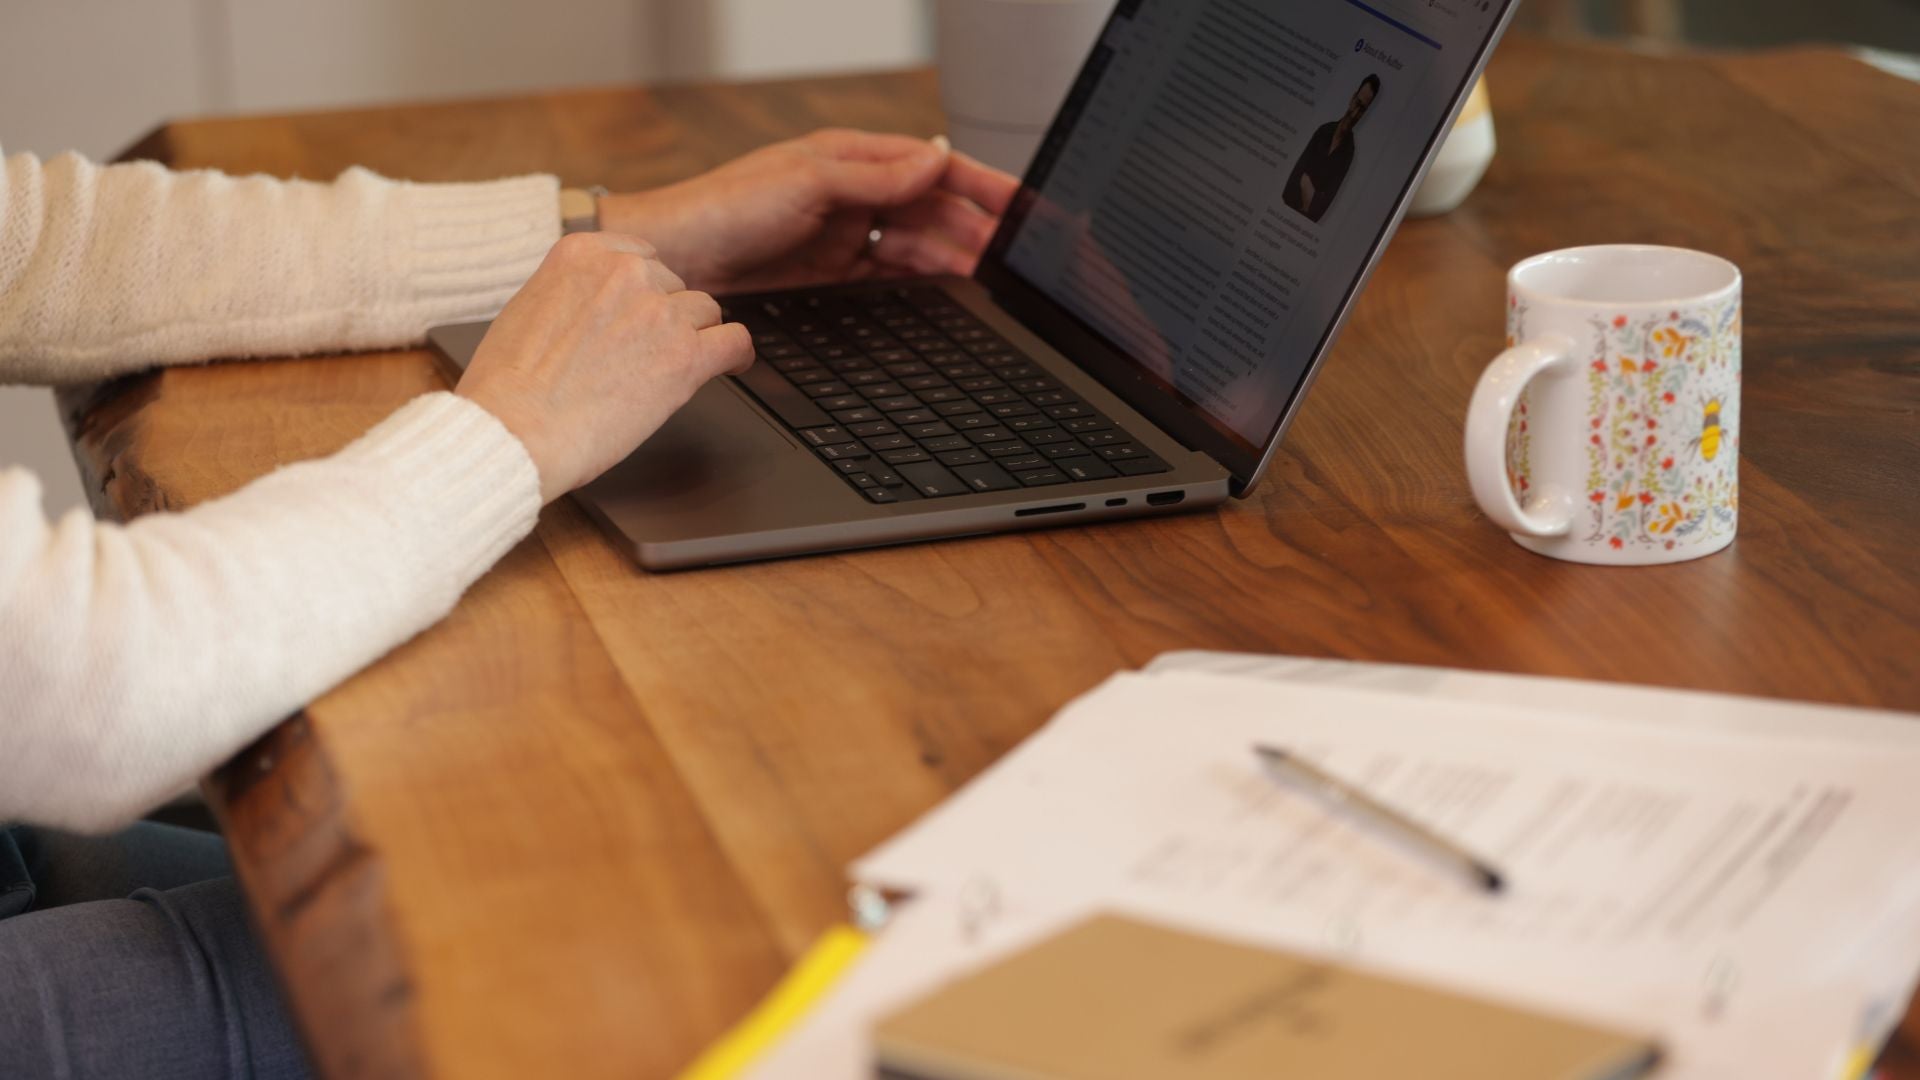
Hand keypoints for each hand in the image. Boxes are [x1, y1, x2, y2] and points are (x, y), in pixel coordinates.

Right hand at [456, 232, 751, 502]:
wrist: (513, 430)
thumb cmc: (507, 388)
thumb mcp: (527, 309)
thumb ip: (571, 294)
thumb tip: (595, 308)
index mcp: (582, 253)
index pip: (640, 256)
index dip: (644, 292)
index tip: (642, 313)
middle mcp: (625, 272)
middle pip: (673, 286)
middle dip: (664, 318)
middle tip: (644, 355)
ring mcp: (659, 312)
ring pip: (704, 312)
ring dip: (694, 337)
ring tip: (675, 368)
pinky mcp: (685, 356)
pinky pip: (736, 342)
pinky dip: (736, 355)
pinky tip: (731, 366)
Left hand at [597, 128, 1020, 293]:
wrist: (671, 264)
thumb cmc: (722, 208)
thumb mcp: (806, 180)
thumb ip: (876, 176)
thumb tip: (937, 160)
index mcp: (853, 158)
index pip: (935, 167)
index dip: (981, 185)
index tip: (1022, 206)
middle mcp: (855, 195)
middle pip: (935, 209)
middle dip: (979, 228)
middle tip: (1018, 255)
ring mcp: (846, 236)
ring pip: (920, 246)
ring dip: (957, 259)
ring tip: (993, 278)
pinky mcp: (834, 275)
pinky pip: (893, 277)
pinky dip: (924, 283)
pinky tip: (951, 292)